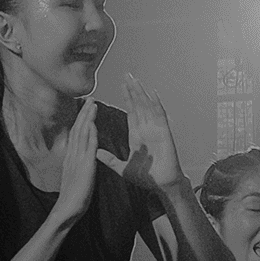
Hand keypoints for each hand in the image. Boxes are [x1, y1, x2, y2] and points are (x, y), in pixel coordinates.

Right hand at [52, 98, 100, 223]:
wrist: (67, 209)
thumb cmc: (73, 197)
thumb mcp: (76, 176)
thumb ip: (78, 165)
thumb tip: (83, 159)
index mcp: (72, 157)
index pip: (77, 134)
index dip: (81, 120)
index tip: (86, 108)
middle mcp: (73, 155)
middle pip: (78, 129)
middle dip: (84, 113)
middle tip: (90, 98)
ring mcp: (77, 159)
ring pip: (82, 134)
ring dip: (87, 118)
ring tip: (93, 104)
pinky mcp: (84, 166)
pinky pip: (88, 147)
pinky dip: (91, 134)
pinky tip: (94, 124)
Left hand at [94, 74, 185, 192]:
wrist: (162, 185)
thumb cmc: (147, 178)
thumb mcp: (122, 168)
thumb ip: (110, 159)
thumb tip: (95, 152)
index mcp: (137, 135)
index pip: (131, 112)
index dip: (126, 99)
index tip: (121, 86)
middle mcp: (146, 129)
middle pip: (139, 105)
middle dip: (133, 90)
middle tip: (127, 75)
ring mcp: (156, 129)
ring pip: (147, 107)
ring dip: (141, 93)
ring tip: (135, 80)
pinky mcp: (164, 133)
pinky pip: (160, 116)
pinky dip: (156, 104)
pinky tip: (152, 93)